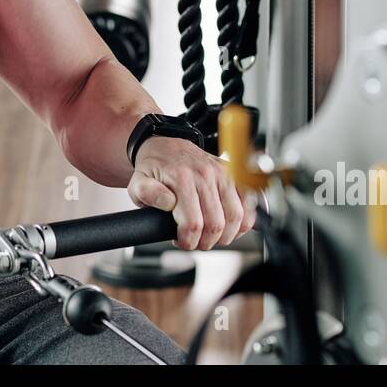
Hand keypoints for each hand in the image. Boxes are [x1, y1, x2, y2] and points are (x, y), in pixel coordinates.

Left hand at [127, 137, 255, 249]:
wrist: (164, 145)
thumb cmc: (153, 168)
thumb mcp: (137, 183)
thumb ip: (147, 194)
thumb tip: (168, 203)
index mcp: (181, 179)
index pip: (192, 224)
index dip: (188, 241)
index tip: (181, 241)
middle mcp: (204, 174)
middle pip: (216, 224)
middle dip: (206, 242)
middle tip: (197, 242)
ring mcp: (221, 173)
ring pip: (236, 216)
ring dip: (226, 235)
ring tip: (213, 236)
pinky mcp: (232, 173)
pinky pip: (249, 201)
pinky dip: (245, 219)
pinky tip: (232, 226)